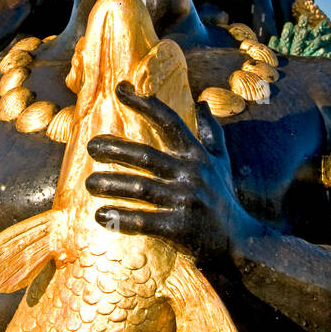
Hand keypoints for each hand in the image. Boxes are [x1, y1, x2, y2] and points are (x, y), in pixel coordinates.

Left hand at [85, 81, 252, 263]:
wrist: (241, 242)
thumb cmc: (224, 199)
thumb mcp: (222, 164)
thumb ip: (212, 134)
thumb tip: (202, 103)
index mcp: (198, 156)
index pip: (170, 122)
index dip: (145, 103)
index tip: (120, 89)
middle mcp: (192, 174)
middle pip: (146, 156)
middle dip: (115, 149)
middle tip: (91, 146)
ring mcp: (186, 201)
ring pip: (141, 188)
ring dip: (111, 184)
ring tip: (89, 184)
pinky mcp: (180, 227)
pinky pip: (145, 221)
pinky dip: (121, 218)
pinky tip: (101, 215)